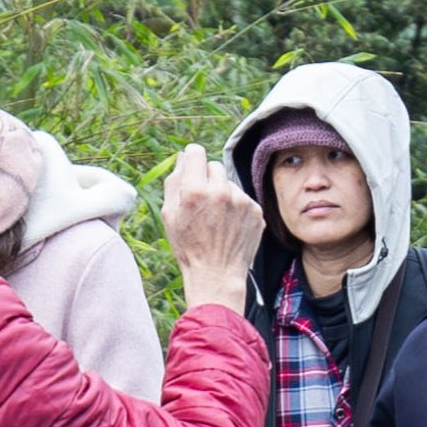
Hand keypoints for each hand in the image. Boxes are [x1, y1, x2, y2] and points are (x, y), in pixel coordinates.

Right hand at [158, 142, 263, 315]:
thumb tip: (182, 157)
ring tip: (217, 220)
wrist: (216, 275)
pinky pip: (243, 198)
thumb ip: (174, 181)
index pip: (196, 151)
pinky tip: (229, 226)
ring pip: (229, 183)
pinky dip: (236, 207)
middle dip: (207, 179)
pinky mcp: (256, 210)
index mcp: (195, 190)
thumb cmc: (188, 246)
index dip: (191, 160)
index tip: (191, 170)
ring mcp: (242, 201)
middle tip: (202, 203)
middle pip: (214, 165)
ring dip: (223, 193)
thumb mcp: (169, 215)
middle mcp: (221, 191)